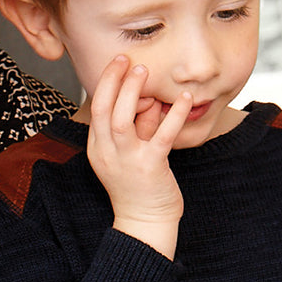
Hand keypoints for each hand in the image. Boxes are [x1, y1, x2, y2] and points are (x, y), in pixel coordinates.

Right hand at [87, 55, 191, 259]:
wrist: (145, 223)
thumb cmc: (139, 185)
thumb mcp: (132, 151)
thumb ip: (139, 125)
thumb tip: (149, 100)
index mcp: (97, 147)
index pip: (96, 107)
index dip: (106, 82)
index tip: (117, 63)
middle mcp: (106, 152)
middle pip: (102, 107)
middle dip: (112, 79)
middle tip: (125, 58)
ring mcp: (126, 160)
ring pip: (122, 119)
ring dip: (132, 91)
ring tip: (143, 70)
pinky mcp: (150, 167)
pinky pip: (161, 135)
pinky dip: (174, 114)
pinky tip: (186, 99)